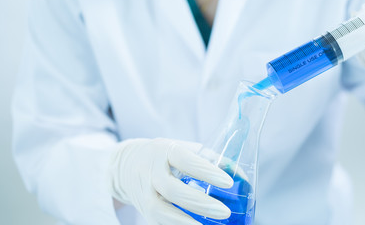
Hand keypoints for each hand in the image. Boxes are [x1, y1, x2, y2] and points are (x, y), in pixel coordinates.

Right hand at [108, 138, 233, 224]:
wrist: (126, 165)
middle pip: (173, 190)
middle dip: (199, 203)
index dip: (206, 171)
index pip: (185, 160)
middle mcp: (151, 172)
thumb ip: (208, 158)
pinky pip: (157, 222)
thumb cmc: (163, 156)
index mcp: (164, 151)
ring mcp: (144, 193)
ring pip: (159, 211)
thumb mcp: (181, 148)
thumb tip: (239, 173)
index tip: (228, 182)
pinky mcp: (142, 209)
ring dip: (184, 223)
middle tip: (224, 211)